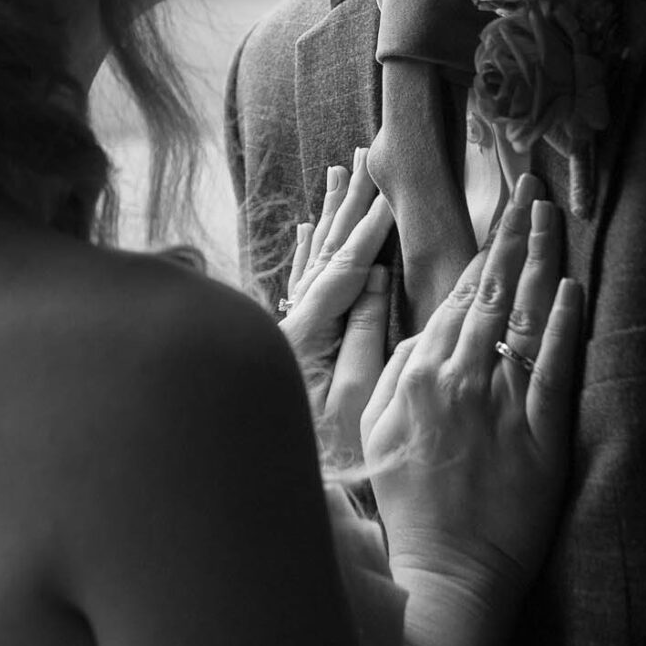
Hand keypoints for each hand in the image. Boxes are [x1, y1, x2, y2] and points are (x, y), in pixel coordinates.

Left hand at [277, 152, 395, 463]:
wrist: (255, 489)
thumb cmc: (315, 454)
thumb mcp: (348, 401)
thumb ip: (362, 338)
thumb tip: (374, 280)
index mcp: (305, 335)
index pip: (342, 270)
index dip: (369, 233)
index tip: (390, 195)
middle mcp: (289, 324)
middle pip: (322, 252)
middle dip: (347, 205)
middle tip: (363, 156)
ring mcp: (285, 330)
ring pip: (309, 260)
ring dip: (329, 217)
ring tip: (338, 174)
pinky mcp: (286, 341)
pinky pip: (299, 281)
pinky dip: (310, 252)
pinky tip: (313, 229)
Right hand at [360, 175, 585, 603]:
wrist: (446, 571)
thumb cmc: (409, 507)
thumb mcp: (376, 433)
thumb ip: (393, 375)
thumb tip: (420, 336)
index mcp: (418, 375)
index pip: (457, 295)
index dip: (483, 248)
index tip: (501, 209)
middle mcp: (458, 379)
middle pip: (492, 290)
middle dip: (513, 231)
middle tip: (532, 183)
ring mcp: (500, 404)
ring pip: (523, 317)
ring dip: (540, 259)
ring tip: (552, 215)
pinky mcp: (539, 436)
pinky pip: (553, 369)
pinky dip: (563, 325)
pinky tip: (572, 288)